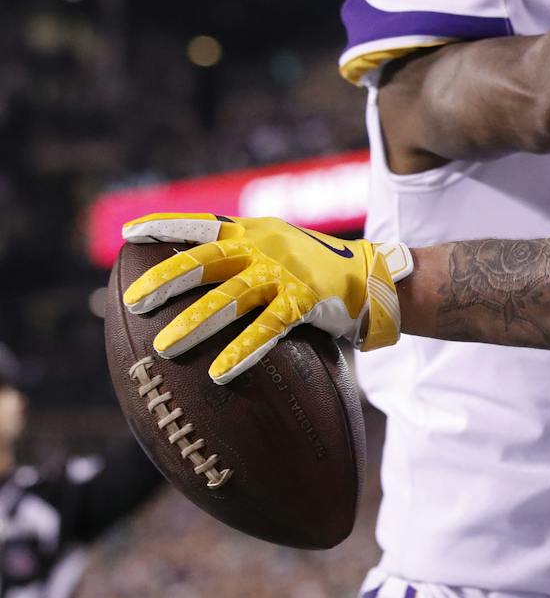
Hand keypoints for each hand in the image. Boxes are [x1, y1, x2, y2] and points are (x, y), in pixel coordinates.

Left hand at [121, 214, 412, 384]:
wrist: (372, 277)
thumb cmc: (316, 270)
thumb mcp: (278, 251)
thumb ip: (242, 260)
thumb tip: (190, 284)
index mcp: (254, 232)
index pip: (203, 224)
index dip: (165, 227)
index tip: (128, 234)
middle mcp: (266, 247)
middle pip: (206, 259)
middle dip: (166, 280)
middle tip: (132, 303)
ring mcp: (286, 272)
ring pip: (231, 297)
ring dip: (195, 323)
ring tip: (165, 348)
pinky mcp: (307, 299)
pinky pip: (268, 328)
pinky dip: (243, 350)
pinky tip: (220, 372)